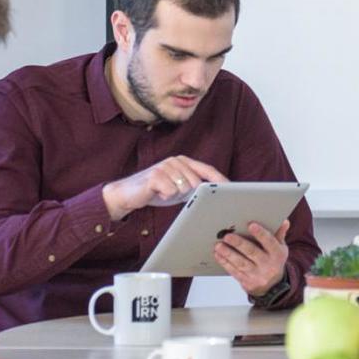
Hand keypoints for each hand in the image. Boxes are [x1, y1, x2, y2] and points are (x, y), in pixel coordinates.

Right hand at [101, 155, 226, 221]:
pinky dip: (165, 197)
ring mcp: (165, 166)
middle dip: (190, 194)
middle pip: (197, 182)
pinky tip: (157, 193)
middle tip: (174, 193)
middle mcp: (176, 161)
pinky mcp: (155, 175)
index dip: (220, 180)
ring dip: (175, 195)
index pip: (208, 170)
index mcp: (184, 162)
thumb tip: (216, 195)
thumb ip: (195, 187)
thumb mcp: (180, 188)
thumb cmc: (157, 190)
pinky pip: (171, 192)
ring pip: (184, 188)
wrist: (128, 194)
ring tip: (163, 192)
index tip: (231, 190)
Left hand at [216, 220, 291, 295]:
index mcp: (277, 254)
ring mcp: (256, 274)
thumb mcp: (281, 248)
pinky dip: (225, 263)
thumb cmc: (274, 261)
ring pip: (241, 263)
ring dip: (228, 254)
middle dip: (239, 244)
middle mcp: (267, 265)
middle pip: (252, 253)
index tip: (251, 225)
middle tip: (227, 236)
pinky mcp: (246, 281)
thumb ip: (280, 234)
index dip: (260, 234)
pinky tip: (218, 255)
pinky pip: (234, 271)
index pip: (270, 242)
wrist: (272, 286)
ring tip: (219, 245)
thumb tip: (284, 221)